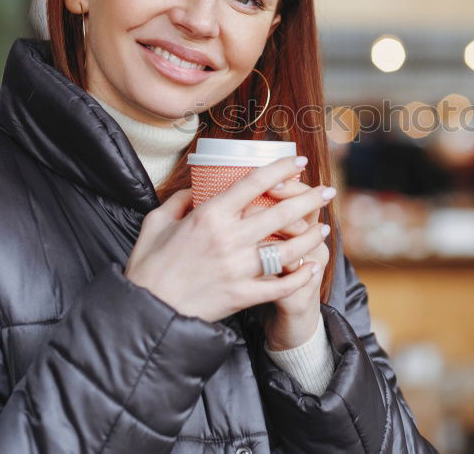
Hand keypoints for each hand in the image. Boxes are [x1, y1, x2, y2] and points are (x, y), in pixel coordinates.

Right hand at [124, 155, 336, 322]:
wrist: (147, 312)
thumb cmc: (148, 267)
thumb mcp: (155, 224)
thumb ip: (177, 202)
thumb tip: (193, 190)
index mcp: (209, 216)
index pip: (253, 184)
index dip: (280, 169)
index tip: (298, 161)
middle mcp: (229, 239)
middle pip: (280, 213)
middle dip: (309, 199)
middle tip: (326, 191)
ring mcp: (238, 268)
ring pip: (287, 249)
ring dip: (310, 236)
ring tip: (324, 228)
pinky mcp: (242, 294)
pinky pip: (279, 285)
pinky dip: (299, 277)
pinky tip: (312, 268)